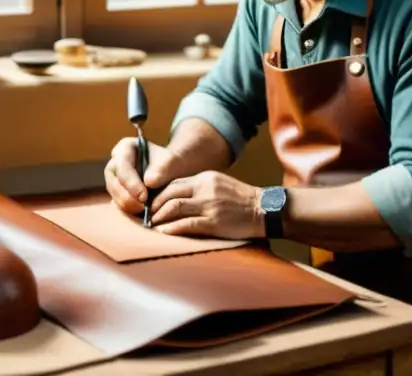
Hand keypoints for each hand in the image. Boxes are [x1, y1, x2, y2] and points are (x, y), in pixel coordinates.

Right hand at [104, 137, 181, 215]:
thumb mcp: (171, 161)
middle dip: (126, 196)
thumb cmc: (169, 163)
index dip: (131, 182)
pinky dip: (126, 209)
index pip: (123, 165)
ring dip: (126, 204)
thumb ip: (162, 169)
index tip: (144, 196)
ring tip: (142, 211)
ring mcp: (114, 177)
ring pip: (113, 193)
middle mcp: (116, 162)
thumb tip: (149, 182)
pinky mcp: (116, 191)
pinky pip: (117, 201)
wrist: (170, 172)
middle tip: (141, 207)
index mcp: (125, 147)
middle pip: (114, 180)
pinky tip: (138, 214)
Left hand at [149, 171, 263, 239]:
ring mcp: (209, 205)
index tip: (151, 203)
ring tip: (152, 225)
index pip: (174, 183)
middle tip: (147, 215)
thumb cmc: (242, 199)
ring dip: (159, 217)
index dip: (159, 194)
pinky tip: (163, 233)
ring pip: (174, 207)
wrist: (264, 209)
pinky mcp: (213, 222)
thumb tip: (179, 196)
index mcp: (205, 178)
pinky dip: (171, 229)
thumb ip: (200, 188)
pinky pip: (186, 224)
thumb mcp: (219, 184)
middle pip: (170, 193)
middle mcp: (205, 188)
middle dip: (155, 205)